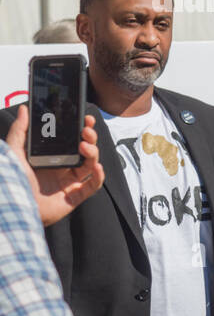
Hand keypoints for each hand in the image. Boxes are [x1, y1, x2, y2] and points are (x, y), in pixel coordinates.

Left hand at [5, 105, 105, 226]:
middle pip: (84, 151)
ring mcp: (69, 183)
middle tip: (87, 130)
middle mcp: (61, 169)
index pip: (71, 141)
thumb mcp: (14, 151)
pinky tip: (97, 167)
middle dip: (89, 139)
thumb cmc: (12, 181)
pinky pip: (93, 185)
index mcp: (50, 157)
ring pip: (90, 165)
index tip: (85, 119)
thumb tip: (24, 109)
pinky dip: (99, 176)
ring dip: (93, 154)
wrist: (14, 206)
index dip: (80, 129)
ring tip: (85, 147)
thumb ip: (20, 130)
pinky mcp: (74, 197)